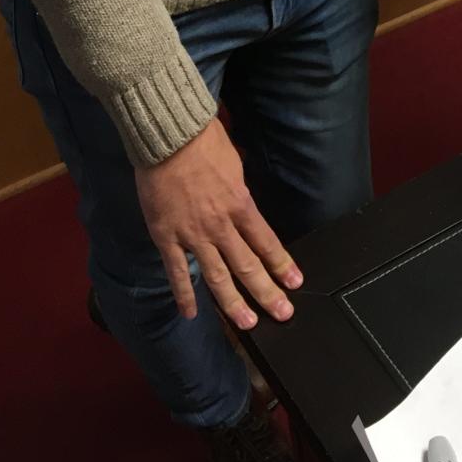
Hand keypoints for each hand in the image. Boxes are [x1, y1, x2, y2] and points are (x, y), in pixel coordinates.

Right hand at [134, 117, 302, 330]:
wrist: (170, 138)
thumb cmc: (204, 143)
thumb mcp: (235, 165)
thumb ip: (239, 193)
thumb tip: (245, 206)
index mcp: (240, 205)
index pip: (266, 242)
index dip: (282, 265)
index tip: (294, 283)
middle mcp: (221, 225)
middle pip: (248, 266)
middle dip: (267, 292)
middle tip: (283, 313)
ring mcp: (193, 234)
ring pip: (218, 276)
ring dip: (234, 303)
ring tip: (248, 323)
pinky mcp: (167, 237)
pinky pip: (177, 271)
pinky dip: (185, 294)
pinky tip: (192, 313)